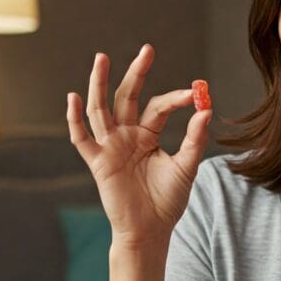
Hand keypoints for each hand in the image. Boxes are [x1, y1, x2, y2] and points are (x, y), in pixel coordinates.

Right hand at [66, 45, 211, 247]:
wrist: (151, 230)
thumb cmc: (168, 201)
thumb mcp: (186, 166)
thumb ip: (194, 139)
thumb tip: (207, 109)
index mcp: (147, 135)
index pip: (158, 106)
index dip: (175, 98)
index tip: (195, 93)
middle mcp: (127, 136)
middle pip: (127, 97)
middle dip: (136, 73)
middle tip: (147, 49)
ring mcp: (111, 147)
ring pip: (101, 109)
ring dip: (99, 84)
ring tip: (101, 58)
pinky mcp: (99, 162)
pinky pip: (82, 139)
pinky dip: (75, 119)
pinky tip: (73, 98)